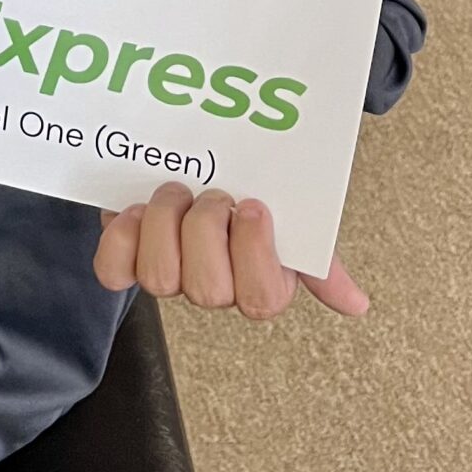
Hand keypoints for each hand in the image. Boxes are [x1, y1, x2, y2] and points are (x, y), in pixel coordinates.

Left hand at [92, 184, 368, 322]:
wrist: (196, 166)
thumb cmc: (248, 196)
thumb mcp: (291, 219)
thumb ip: (320, 260)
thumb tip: (359, 305)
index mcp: (261, 282)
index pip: (261, 299)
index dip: (253, 254)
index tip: (251, 207)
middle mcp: (214, 288)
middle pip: (207, 291)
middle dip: (206, 232)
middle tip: (213, 195)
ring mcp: (169, 276)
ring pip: (160, 279)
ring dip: (166, 224)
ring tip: (176, 192)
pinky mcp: (125, 260)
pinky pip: (113, 272)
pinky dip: (121, 240)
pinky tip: (133, 212)